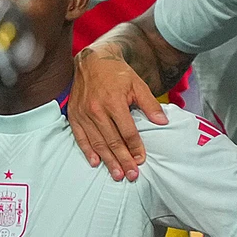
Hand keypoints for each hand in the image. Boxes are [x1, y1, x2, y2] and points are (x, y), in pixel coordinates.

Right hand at [69, 47, 165, 178]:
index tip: (142, 160)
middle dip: (123, 160)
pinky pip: (80, 137)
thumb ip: (150, 104)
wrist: (92, 61)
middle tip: (131, 175)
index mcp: (114, 103)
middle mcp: (96, 110)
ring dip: (107, 160)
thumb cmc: (117, 74)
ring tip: (117, 174)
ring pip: (97, 142)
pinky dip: (87, 150)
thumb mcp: (138, 85)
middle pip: (112, 141)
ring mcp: (83, 114)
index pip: (127, 132)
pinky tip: (95, 162)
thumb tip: (163, 122)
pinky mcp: (74, 115)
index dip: (135, 148)